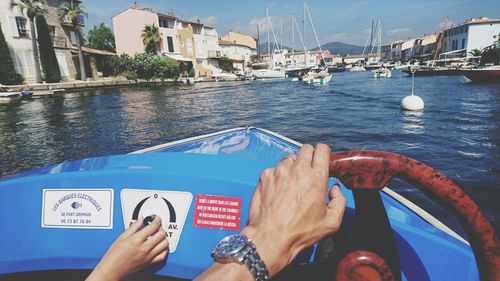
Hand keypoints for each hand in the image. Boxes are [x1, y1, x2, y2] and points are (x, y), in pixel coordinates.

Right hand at [86, 216, 168, 280]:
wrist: (112, 269)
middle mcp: (145, 248)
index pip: (153, 226)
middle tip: (157, 226)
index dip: (157, 220)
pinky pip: (163, 255)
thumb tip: (141, 219)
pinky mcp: (150, 262)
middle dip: (161, 228)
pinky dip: (164, 249)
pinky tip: (160, 246)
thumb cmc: (114, 255)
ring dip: (163, 238)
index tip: (156, 218)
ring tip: (158, 235)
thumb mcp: (122, 237)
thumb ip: (134, 227)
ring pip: (165, 244)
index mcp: (137, 240)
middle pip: (162, 234)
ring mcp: (148, 256)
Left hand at [242, 144, 345, 275]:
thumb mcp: (331, 222)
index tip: (322, 160)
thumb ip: (339, 201)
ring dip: (292, 167)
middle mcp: (298, 170)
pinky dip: (277, 176)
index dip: (323, 153)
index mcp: (316, 178)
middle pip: (306, 149)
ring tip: (291, 185)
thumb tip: (335, 189)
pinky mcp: (265, 175)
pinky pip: (274, 169)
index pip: (322, 149)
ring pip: (289, 159)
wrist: (271, 237)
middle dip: (309, 157)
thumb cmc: (299, 232)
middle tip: (308, 172)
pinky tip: (278, 191)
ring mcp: (280, 171)